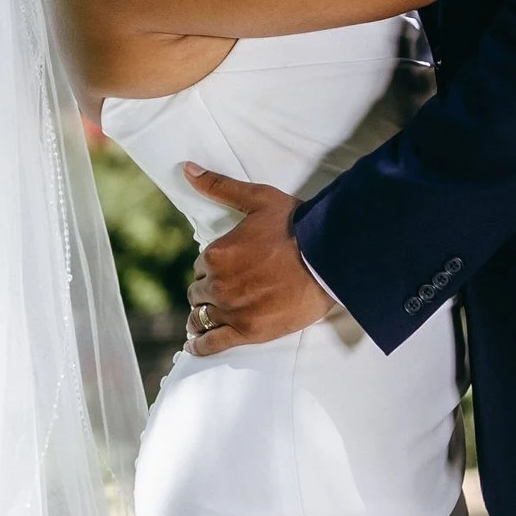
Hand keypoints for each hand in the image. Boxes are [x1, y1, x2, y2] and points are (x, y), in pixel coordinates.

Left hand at [184, 168, 340, 352]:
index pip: (203, 266)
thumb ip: (219, 186)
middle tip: (229, 290)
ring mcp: (232, 310)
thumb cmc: (296, 225)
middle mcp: (218, 284)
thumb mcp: (257, 199)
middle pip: (200, 292)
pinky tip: (195, 346)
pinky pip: (212, 344)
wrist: (328, 258)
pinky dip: (200, 346)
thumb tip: (187, 169)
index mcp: (216, 254)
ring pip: (201, 317)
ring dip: (203, 315)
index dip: (215, 267)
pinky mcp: (248, 332)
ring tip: (207, 318)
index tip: (231, 267)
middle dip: (210, 290)